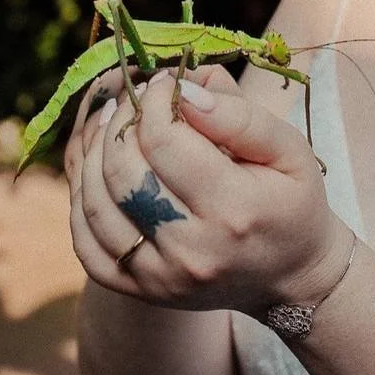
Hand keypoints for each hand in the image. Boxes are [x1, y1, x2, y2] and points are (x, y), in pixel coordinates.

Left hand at [67, 65, 350, 314]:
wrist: (290, 275)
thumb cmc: (291, 201)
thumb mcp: (289, 149)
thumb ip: (239, 116)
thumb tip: (184, 91)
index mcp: (235, 212)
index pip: (165, 142)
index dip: (156, 100)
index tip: (165, 83)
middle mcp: (192, 252)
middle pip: (124, 171)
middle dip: (121, 120)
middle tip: (137, 99)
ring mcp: (160, 279)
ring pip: (96, 204)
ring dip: (94, 152)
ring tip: (113, 124)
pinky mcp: (140, 291)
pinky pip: (86, 242)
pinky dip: (83, 197)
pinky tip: (99, 168)